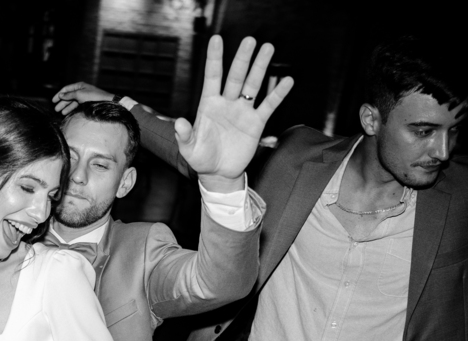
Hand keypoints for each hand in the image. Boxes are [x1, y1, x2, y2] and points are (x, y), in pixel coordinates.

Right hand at [52, 82, 115, 114]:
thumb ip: (69, 95)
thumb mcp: (80, 94)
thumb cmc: (94, 96)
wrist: (106, 102)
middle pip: (68, 96)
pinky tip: (67, 113)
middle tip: (55, 109)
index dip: (59, 94)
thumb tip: (61, 95)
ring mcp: (83, 97)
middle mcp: (81, 90)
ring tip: (60, 113)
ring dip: (66, 107)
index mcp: (79, 85)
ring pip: (72, 102)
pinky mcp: (86, 103)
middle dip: (62, 102)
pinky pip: (76, 105)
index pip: (66, 89)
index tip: (53, 101)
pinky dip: (71, 109)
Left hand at [176, 35, 293, 191]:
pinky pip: (268, 106)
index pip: (212, 77)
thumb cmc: (201, 159)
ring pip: (253, 85)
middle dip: (242, 59)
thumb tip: (179, 122)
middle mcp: (227, 103)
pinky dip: (278, 94)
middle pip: (236, 76)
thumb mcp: (189, 149)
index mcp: (208, 104)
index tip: (217, 39)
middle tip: (250, 40)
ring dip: (260, 67)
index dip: (214, 59)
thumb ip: (184, 135)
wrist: (218, 173)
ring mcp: (242, 111)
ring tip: (268, 48)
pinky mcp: (256, 123)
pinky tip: (288, 81)